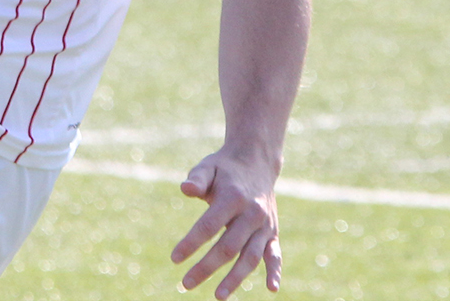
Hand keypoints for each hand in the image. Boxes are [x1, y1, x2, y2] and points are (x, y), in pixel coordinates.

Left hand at [173, 150, 282, 297]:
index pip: (209, 225)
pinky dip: (275, 271)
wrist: (256, 162)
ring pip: (250, 256)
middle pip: (228, 246)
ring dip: (235, 278)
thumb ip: (197, 178)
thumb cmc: (224, 168)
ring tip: (219, 296)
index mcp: (233, 197)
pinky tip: (271, 289)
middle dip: (207, 267)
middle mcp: (252, 213)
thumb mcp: (208, 166)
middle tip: (186, 284)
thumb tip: (186, 189)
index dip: (191, 243)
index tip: (174, 258)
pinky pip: (275, 254)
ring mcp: (264, 225)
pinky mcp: (272, 233)